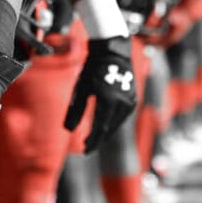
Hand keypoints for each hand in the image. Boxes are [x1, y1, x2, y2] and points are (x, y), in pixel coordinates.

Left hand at [64, 36, 136, 151]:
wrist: (112, 52)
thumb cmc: (92, 69)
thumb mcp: (80, 88)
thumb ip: (75, 110)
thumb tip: (67, 130)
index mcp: (108, 100)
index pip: (100, 128)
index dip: (93, 141)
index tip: (85, 150)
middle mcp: (122, 102)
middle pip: (109, 129)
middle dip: (99, 139)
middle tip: (88, 148)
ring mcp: (130, 101)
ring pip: (117, 124)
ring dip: (106, 132)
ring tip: (95, 139)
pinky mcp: (134, 99)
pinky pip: (122, 117)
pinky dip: (113, 123)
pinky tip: (105, 127)